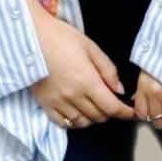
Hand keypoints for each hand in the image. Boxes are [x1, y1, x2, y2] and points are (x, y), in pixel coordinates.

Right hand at [23, 0, 137, 126]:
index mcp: (87, 81)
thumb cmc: (61, 37)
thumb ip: (108, 70)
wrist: (30, 37)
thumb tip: (120, 90)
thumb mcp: (91, 47)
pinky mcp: (45, 104)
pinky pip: (63, 123)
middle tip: (112, 103)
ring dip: (93, 118)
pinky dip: (74, 122)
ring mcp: (58, 102)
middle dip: (110, 112)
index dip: (125, 113)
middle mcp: (73, 96)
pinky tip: (77, 113)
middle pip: (98, 116)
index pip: (112, 107)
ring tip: (95, 107)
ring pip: (82, 122)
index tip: (132, 113)